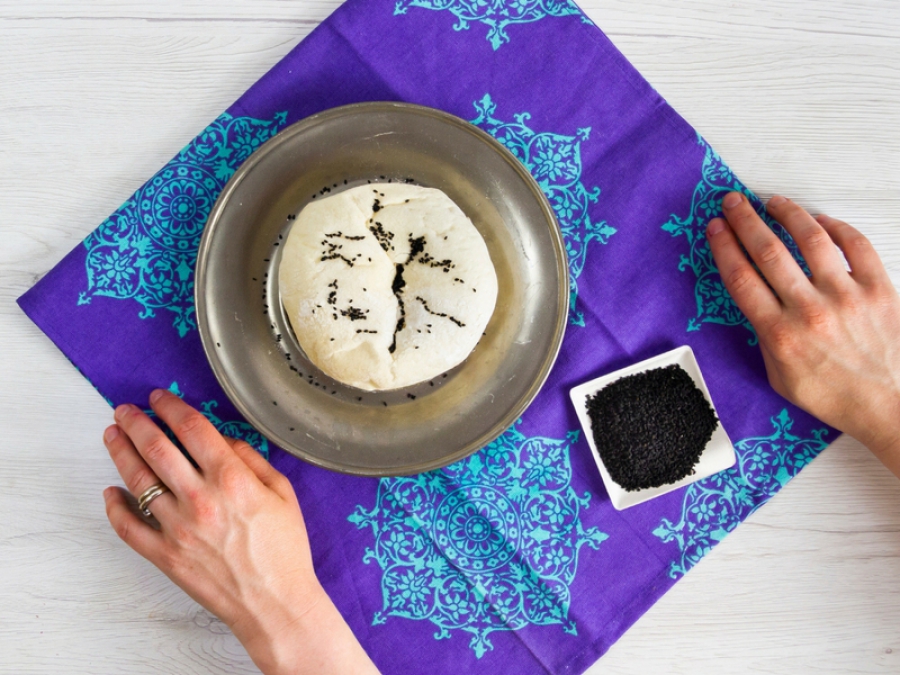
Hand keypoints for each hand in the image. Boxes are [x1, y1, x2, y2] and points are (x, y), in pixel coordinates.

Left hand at [102, 389, 379, 674]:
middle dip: (136, 423)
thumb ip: (252, 460)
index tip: (160, 398)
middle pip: (157, 447)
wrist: (274, 602)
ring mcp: (177, 527)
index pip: (192, 429)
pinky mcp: (164, 554)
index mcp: (232, 479)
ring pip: (138, 480)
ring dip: (121, 452)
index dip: (172, 407)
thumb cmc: (285, 549)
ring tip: (112, 436)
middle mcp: (200, 498)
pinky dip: (115, 506)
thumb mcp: (283, 493)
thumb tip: (223, 440)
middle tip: (124, 410)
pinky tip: (111, 490)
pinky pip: (128, 526)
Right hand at [708, 193, 899, 477]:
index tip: (716, 228)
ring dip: (787, 213)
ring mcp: (847, 296)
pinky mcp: (879, 289)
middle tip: (733, 202)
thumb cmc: (834, 396)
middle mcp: (810, 311)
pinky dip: (836, 227)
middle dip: (745, 221)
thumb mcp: (780, 376)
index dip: (724, 247)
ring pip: (811, 239)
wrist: (889, 406)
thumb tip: (758, 301)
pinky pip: (855, 245)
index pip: (741, 278)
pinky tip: (820, 221)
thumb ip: (765, 337)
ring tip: (773, 201)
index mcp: (780, 334)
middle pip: (768, 252)